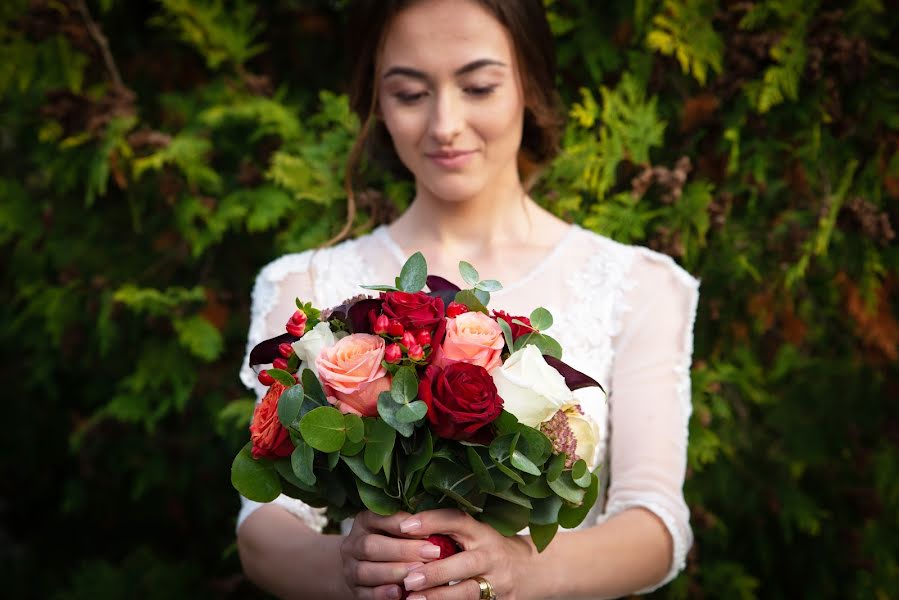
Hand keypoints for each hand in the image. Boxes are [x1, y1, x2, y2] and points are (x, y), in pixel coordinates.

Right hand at [341, 510, 445, 599]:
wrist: (366, 566)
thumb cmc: (392, 542)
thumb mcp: (397, 529)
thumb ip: (410, 526)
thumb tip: (434, 526)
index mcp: (365, 521)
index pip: (380, 518)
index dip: (403, 525)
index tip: (428, 532)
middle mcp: (353, 544)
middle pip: (370, 546)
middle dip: (403, 550)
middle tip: (432, 554)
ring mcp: (350, 568)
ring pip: (365, 571)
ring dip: (394, 572)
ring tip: (419, 573)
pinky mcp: (353, 591)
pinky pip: (364, 594)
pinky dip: (382, 594)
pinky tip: (399, 593)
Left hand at [396, 509, 536, 599]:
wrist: (535, 571)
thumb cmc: (494, 548)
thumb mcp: (478, 534)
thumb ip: (450, 532)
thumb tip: (404, 525)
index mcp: (482, 532)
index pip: (456, 520)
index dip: (431, 520)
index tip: (404, 525)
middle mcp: (491, 556)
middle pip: (463, 563)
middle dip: (435, 572)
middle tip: (408, 578)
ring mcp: (498, 582)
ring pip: (468, 592)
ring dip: (439, 597)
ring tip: (412, 599)